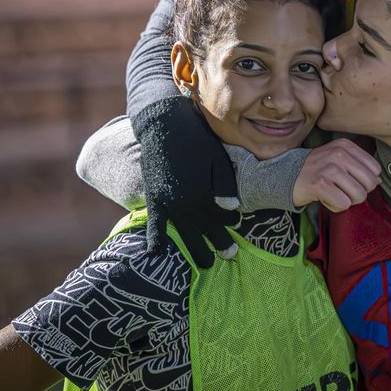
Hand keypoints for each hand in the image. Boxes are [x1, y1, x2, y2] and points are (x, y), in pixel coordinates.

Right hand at [130, 96, 238, 267]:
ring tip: (205, 264)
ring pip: (184, 232)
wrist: (162, 126)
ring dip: (195, 249)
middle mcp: (184, 203)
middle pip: (204, 229)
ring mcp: (167, 203)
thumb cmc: (196, 139)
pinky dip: (155, 239)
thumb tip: (233, 208)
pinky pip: (154, 224)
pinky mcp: (153, 198)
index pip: (220, 215)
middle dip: (217, 244)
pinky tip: (156, 255)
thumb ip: (225, 185)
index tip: (237, 226)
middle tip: (229, 256)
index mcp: (202, 194)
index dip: (230, 221)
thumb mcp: (217, 159)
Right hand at [292, 139, 380, 211]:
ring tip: (331, 193)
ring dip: (346, 201)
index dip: (365, 181)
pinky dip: (335, 206)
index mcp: (345, 146)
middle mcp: (338, 154)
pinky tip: (323, 198)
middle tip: (341, 190)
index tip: (349, 180)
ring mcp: (329, 168)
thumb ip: (359, 167)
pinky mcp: (320, 184)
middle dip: (358, 193)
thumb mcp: (337, 159)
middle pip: (370, 184)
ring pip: (358, 196)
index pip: (375, 169)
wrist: (283, 176)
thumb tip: (380, 181)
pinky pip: (343, 204)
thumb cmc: (315, 170)